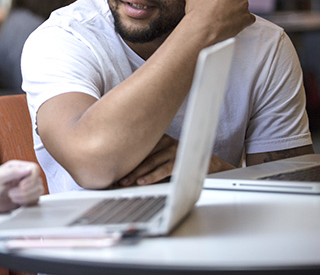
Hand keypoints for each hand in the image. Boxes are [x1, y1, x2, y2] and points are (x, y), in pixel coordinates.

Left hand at [0, 160, 42, 213]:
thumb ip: (14, 172)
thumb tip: (30, 169)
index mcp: (17, 167)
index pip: (34, 169)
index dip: (31, 178)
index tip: (21, 185)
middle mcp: (22, 177)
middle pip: (38, 181)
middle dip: (26, 190)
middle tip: (11, 193)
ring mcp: (24, 188)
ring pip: (38, 191)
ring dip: (26, 197)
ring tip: (12, 197)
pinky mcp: (24, 199)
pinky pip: (35, 200)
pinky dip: (27, 202)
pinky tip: (16, 202)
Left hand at [115, 134, 235, 186]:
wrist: (208, 163)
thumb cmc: (180, 161)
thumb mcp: (162, 156)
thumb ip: (149, 159)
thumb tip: (126, 171)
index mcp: (158, 138)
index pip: (138, 147)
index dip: (124, 157)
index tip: (112, 167)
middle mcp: (165, 141)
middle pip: (141, 154)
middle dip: (127, 167)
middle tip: (115, 178)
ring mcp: (174, 149)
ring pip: (151, 162)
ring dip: (136, 173)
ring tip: (125, 182)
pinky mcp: (182, 158)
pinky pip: (164, 169)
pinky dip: (151, 176)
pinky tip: (142, 182)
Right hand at [185, 0, 254, 43]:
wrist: (202, 30)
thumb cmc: (196, 11)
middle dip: (228, 0)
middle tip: (218, 9)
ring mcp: (244, 4)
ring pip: (241, 6)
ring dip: (234, 11)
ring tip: (222, 19)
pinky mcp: (248, 17)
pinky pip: (247, 19)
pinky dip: (241, 22)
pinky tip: (230, 24)